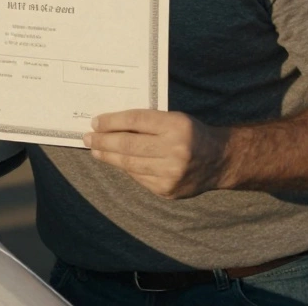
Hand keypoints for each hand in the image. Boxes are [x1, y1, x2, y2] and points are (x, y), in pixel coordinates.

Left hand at [83, 110, 229, 198]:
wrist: (220, 160)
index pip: (135, 121)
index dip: (111, 121)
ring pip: (130, 164)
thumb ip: (147, 122)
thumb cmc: (191, 133)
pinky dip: (126, 169)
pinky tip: (116, 162)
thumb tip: (109, 125)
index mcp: (177, 125)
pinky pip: (139, 177)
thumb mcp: (174, 118)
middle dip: (103, 141)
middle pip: (128, 145)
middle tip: (87, 138)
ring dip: (108, 157)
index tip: (95, 122)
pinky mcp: (168, 190)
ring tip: (95, 151)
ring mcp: (171, 173)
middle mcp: (175, 150)